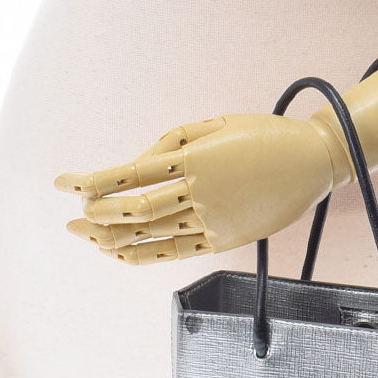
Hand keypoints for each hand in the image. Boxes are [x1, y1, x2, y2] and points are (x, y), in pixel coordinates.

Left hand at [55, 113, 341, 263]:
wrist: (314, 161)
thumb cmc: (264, 135)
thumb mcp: (215, 124)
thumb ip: (171, 142)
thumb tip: (137, 163)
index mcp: (194, 158)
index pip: (128, 175)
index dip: (91, 181)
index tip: (63, 183)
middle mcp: (199, 191)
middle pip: (133, 210)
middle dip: (95, 214)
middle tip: (72, 217)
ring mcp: (213, 219)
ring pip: (151, 235)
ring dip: (112, 237)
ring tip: (88, 236)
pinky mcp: (225, 239)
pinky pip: (176, 252)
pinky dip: (144, 254)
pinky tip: (121, 253)